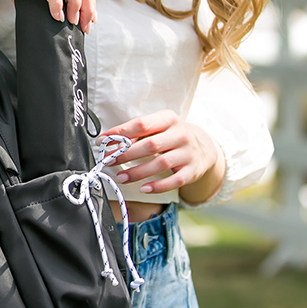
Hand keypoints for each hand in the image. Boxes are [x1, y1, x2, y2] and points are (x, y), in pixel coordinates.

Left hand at [100, 111, 225, 202]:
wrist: (204, 147)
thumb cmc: (171, 136)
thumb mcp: (159, 127)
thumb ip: (138, 132)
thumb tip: (113, 142)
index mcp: (169, 119)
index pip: (141, 124)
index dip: (120, 133)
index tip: (102, 141)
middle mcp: (180, 134)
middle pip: (150, 145)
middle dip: (126, 154)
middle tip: (109, 161)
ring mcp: (188, 153)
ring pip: (161, 163)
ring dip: (138, 172)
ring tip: (121, 177)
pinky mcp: (193, 171)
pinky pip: (175, 181)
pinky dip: (158, 186)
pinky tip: (144, 189)